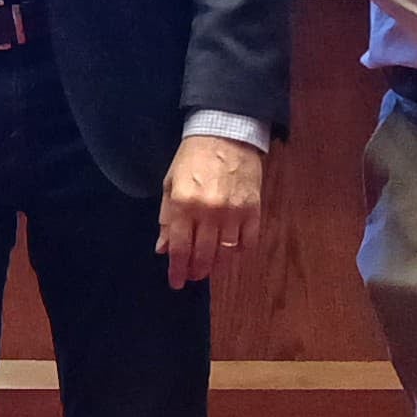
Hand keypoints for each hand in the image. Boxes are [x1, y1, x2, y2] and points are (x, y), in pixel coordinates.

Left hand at [157, 133, 265, 289]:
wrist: (226, 134)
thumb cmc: (193, 158)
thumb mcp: (171, 184)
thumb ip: (167, 219)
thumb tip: (163, 249)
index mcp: (184, 204)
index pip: (180, 248)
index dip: (177, 270)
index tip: (176, 283)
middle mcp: (209, 212)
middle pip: (203, 255)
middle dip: (196, 271)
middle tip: (193, 276)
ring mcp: (234, 212)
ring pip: (226, 253)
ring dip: (217, 265)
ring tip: (210, 267)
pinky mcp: (254, 210)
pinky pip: (248, 242)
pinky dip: (239, 252)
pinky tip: (231, 252)